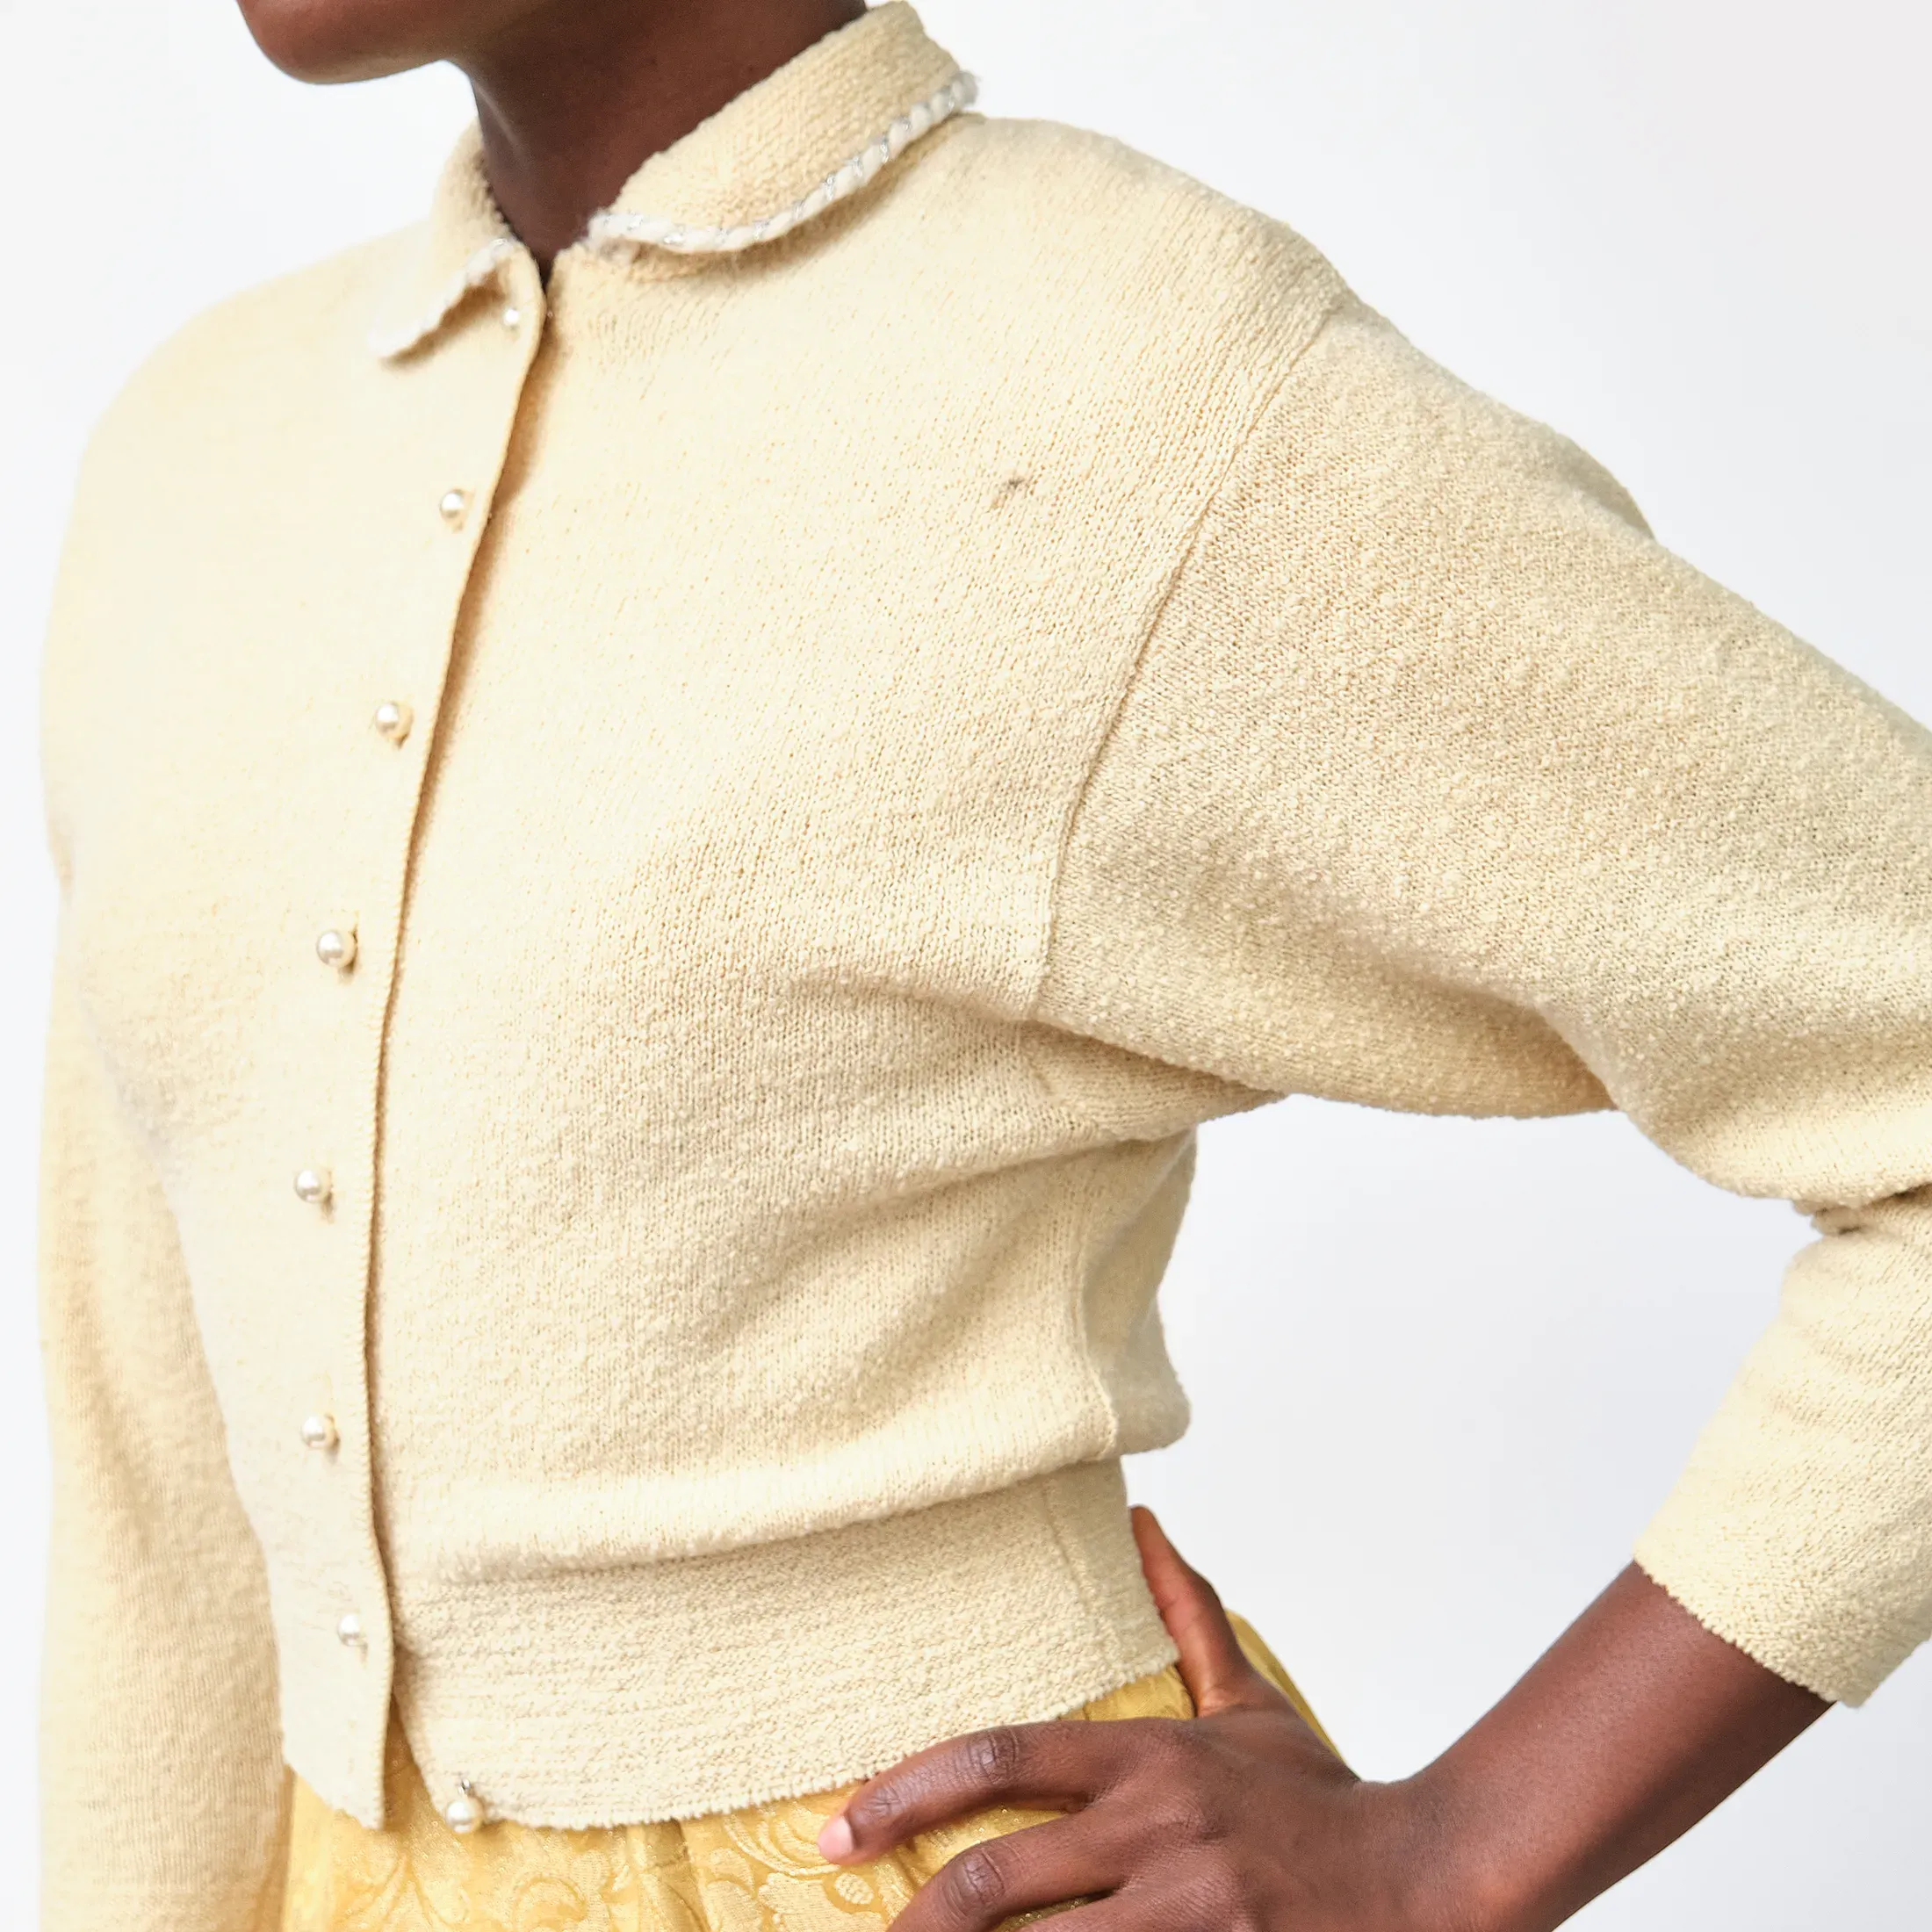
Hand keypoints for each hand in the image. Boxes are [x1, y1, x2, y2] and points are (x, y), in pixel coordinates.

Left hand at [816, 1506, 1456, 1931]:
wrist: (1428, 1879)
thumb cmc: (1319, 1802)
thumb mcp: (1245, 1705)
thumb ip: (1187, 1615)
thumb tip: (1144, 1522)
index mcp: (1148, 1760)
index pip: (1000, 1759)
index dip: (908, 1790)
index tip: (839, 1826)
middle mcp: (1157, 1829)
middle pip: (1001, 1876)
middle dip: (918, 1914)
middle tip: (864, 1927)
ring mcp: (1188, 1910)